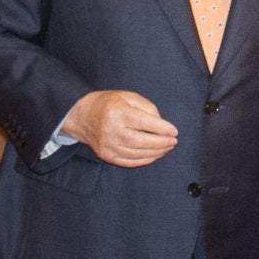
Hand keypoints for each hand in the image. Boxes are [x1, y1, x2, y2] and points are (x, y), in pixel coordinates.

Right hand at [62, 90, 178, 167]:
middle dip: (161, 143)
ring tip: (167, 148)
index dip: (162, 129)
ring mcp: (107, 145)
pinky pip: (128, 161)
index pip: (144, 123)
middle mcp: (111, 130)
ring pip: (136, 154)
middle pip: (141, 142)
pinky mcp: (106, 155)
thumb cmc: (110, 104)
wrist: (83, 116)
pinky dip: (144, 160)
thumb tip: (163, 125)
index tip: (175, 131)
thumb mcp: (129, 97)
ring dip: (156, 153)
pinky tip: (155, 155)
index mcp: (118, 113)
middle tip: (174, 141)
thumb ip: (148, 108)